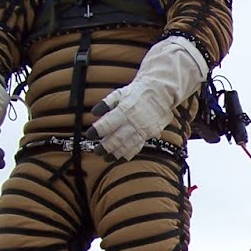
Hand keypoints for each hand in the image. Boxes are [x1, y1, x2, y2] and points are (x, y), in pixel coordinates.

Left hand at [88, 34, 207, 159]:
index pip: (108, 124)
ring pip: (127, 146)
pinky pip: (137, 147)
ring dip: (115, 154)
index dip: (97, 131)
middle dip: (105, 147)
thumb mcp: (120, 92)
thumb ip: (106, 103)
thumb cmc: (138, 92)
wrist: (161, 93)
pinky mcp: (148, 134)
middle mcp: (133, 122)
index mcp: (125, 110)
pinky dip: (128, 154)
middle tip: (96, 151)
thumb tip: (94, 112)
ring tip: (105, 157)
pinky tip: (120, 157)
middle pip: (117, 139)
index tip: (90, 135)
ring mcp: (142, 130)